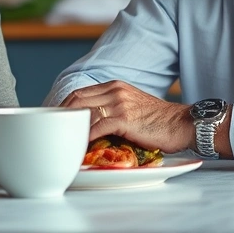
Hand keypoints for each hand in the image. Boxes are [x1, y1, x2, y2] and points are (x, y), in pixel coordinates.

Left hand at [60, 80, 193, 152]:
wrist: (182, 124)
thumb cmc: (158, 120)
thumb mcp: (131, 105)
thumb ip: (112, 108)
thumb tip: (91, 124)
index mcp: (113, 86)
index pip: (80, 92)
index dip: (64, 106)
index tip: (54, 120)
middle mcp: (114, 90)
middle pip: (76, 99)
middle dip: (61, 116)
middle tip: (52, 132)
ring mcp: (118, 103)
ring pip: (83, 112)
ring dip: (70, 128)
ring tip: (61, 141)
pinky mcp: (124, 118)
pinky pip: (96, 128)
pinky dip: (84, 138)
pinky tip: (78, 147)